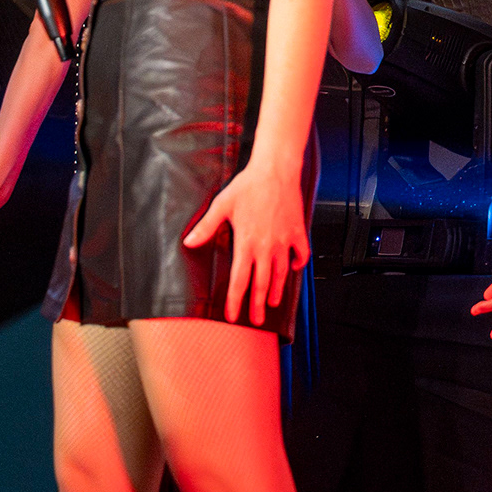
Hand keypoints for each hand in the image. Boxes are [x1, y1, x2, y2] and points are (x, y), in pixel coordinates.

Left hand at [184, 159, 310, 320]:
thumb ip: (206, 227)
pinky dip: (298, 264)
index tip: (233, 316)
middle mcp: (267, 247)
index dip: (236, 301)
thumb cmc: (249, 185)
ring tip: (273, 302)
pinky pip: (301, 254)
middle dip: (257, 306)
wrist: (276, 170)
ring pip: (282, 273)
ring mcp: (285, 241)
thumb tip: (189, 241)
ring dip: (276, 290)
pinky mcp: (298, 232)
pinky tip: (293, 269)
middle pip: (262, 284)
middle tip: (257, 321)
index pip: (240, 281)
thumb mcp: (222, 205)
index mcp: (247, 243)